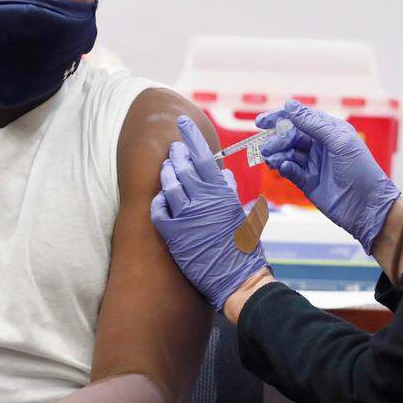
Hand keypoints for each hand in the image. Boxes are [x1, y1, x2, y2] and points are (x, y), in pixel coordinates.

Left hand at [150, 116, 269, 310]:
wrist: (238, 278)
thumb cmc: (244, 247)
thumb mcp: (241, 212)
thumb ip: (229, 190)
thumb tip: (222, 173)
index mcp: (222, 192)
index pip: (203, 156)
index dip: (190, 138)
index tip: (181, 124)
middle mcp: (203, 200)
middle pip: (182, 167)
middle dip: (175, 154)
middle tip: (173, 148)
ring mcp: (187, 217)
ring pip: (168, 186)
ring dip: (166, 175)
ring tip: (166, 169)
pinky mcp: (174, 235)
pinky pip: (158, 211)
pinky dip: (157, 203)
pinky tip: (159, 200)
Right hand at [258, 100, 400, 253]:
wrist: (367, 206)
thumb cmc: (360, 170)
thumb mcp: (339, 141)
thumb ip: (313, 123)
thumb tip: (290, 104)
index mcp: (330, 131)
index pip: (301, 118)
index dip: (281, 118)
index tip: (261, 122)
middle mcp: (320, 145)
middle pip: (291, 136)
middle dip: (276, 140)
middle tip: (266, 147)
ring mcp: (313, 163)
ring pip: (287, 153)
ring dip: (277, 154)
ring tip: (270, 159)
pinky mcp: (307, 181)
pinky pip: (290, 170)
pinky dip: (284, 167)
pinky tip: (281, 167)